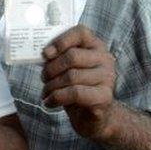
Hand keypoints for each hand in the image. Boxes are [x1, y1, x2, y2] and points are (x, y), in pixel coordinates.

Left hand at [41, 25, 117, 140]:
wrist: (94, 117)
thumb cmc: (78, 89)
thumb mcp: (69, 69)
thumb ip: (59, 58)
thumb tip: (44, 54)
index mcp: (96, 46)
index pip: (80, 32)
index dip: (61, 41)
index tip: (45, 54)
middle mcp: (105, 59)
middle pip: (72, 56)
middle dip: (51, 68)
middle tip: (43, 78)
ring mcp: (107, 78)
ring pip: (71, 76)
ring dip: (51, 86)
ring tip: (46, 93)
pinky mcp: (104, 96)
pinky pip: (75, 93)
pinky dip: (57, 97)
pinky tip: (50, 102)